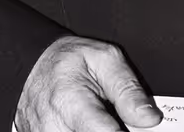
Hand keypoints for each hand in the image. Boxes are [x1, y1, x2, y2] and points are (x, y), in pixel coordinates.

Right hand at [15, 35, 162, 131]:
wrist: (33, 65)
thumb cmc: (69, 60)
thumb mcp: (105, 59)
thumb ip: (128, 89)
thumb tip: (150, 118)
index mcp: (70, 101)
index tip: (139, 128)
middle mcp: (53, 127)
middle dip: (116, 129)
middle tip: (117, 115)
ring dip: (99, 131)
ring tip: (102, 116)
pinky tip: (89, 123)